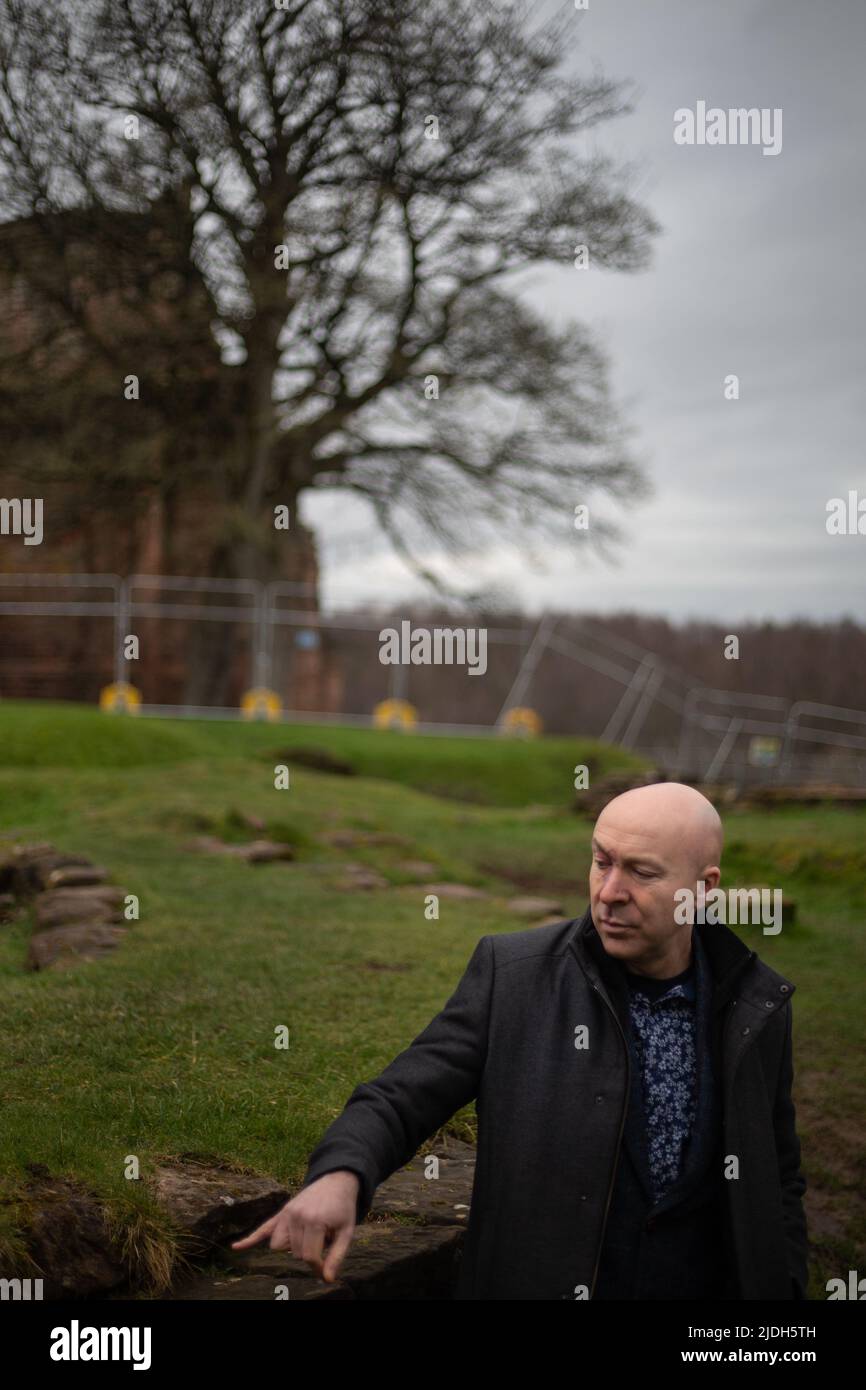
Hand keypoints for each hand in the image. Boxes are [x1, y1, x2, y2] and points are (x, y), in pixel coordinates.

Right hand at [231, 1170, 359, 1282]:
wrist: (336, 1181)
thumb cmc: (343, 1208)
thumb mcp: (347, 1232)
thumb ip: (337, 1256)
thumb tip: (327, 1280)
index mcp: (313, 1221)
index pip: (308, 1257)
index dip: (318, 1268)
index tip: (326, 1270)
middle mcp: (296, 1217)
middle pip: (294, 1253)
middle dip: (309, 1251)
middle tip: (324, 1236)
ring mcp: (286, 1214)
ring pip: (279, 1246)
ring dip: (292, 1247)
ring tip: (310, 1234)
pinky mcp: (281, 1212)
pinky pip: (263, 1229)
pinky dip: (250, 1239)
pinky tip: (235, 1248)